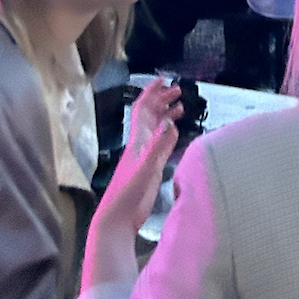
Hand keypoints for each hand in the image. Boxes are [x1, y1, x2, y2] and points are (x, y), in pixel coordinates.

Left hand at [82, 88, 179, 289]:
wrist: (118, 219)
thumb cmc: (128, 194)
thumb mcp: (145, 168)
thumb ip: (158, 146)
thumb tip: (171, 122)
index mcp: (137, 141)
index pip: (144, 109)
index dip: (152, 93)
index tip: (163, 79)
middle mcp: (141, 145)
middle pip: (151, 116)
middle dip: (162, 100)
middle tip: (178, 90)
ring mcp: (146, 157)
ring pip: (157, 129)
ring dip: (166, 115)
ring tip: (180, 107)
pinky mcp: (152, 169)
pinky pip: (162, 145)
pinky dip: (170, 134)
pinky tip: (176, 132)